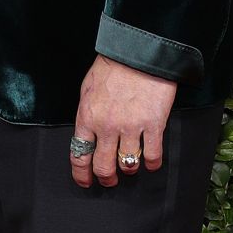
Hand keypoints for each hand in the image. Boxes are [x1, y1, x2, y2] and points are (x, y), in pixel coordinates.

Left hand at [70, 54, 176, 188]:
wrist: (137, 52)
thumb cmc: (112, 66)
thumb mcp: (88, 88)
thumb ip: (88, 113)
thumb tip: (88, 133)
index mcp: (87, 116)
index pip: (79, 154)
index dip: (81, 173)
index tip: (85, 181)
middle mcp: (107, 126)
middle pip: (103, 166)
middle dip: (106, 178)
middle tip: (110, 180)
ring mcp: (130, 127)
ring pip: (128, 165)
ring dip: (129, 170)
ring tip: (130, 167)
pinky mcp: (153, 125)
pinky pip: (152, 156)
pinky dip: (151, 163)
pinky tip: (150, 161)